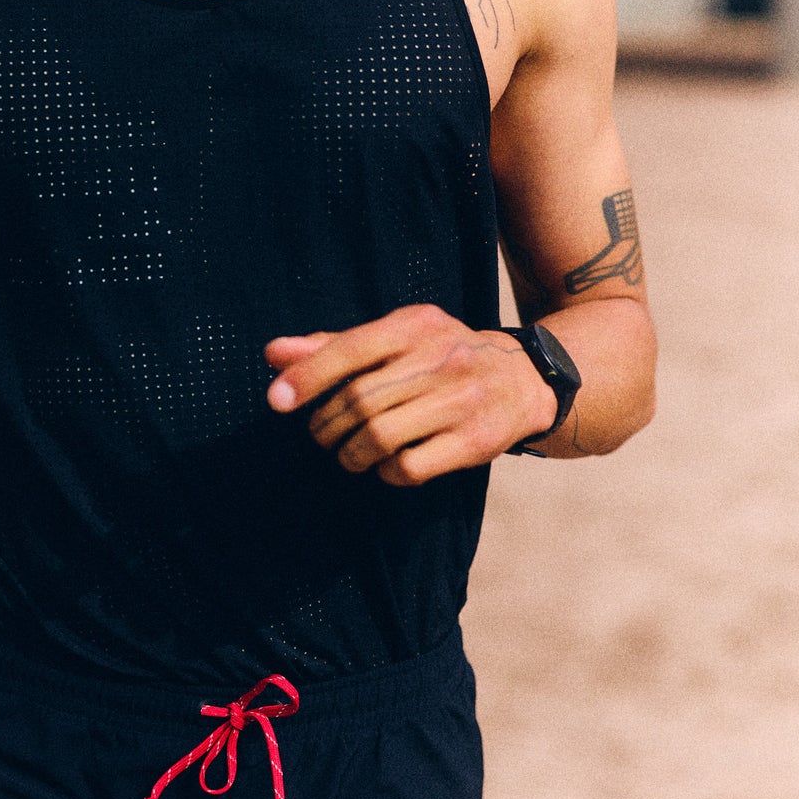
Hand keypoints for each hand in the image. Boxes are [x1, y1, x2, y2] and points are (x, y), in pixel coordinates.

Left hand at [264, 304, 556, 484]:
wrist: (524, 380)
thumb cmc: (441, 357)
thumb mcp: (396, 339)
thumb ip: (334, 347)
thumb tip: (273, 354)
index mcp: (415, 325)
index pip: (350, 349)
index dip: (308, 376)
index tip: (276, 401)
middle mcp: (440, 358)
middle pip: (359, 400)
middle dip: (326, 424)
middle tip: (320, 434)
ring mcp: (461, 400)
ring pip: (379, 436)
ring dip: (350, 453)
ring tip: (347, 454)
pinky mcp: (474, 441)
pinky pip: (409, 466)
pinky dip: (384, 472)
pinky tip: (384, 466)